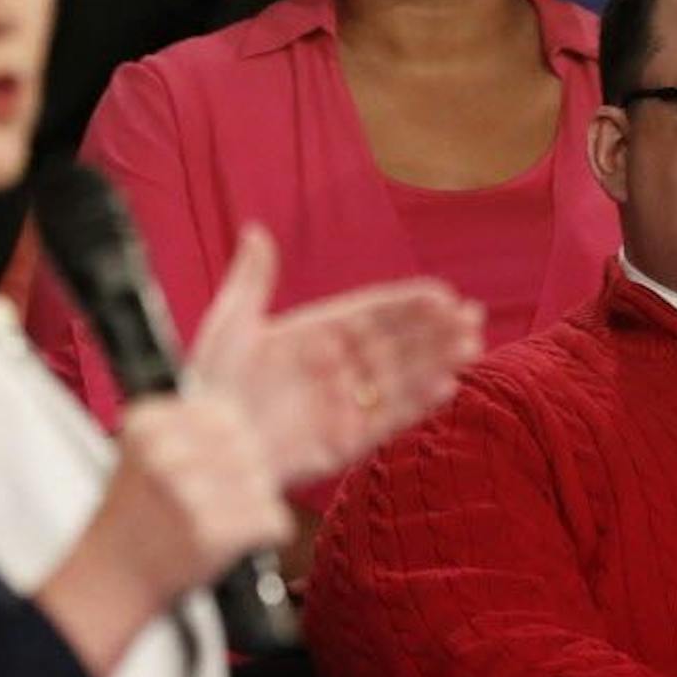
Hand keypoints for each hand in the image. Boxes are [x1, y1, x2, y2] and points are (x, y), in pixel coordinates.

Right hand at [40, 392, 292, 676]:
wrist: (111, 577)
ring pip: (263, 484)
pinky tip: (231, 539)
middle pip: (250, 447)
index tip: (224, 461)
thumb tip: (277, 410)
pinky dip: (264, 532)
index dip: (237, 438)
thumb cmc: (139, 515)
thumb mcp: (153, 452)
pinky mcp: (211, 532)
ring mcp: (187, 493)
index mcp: (148, 424)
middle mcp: (164, 453)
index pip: (226, 411)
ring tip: (220, 519)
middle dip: (249, 473)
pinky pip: (272, 519)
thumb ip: (203, 429)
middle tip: (222, 498)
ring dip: (254, 504)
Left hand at [185, 225, 483, 484]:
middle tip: (472, 316)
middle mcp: (335, 369)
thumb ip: (252, 279)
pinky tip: (445, 386)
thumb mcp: (231, 323)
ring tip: (471, 346)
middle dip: (435, 331)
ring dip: (436, 362)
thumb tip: (255, 230)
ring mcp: (342, 406)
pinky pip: (388, 420)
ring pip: (400, 379)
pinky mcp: (345, 443)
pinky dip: (417, 404)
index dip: (408, 304)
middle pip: (396, 345)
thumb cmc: (211, 384)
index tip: (442, 294)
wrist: (204, 446)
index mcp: (313, 335)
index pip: (372, 313)